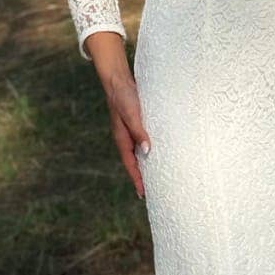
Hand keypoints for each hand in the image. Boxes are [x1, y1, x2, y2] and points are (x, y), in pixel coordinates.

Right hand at [102, 66, 151, 197]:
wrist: (118, 80)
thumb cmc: (124, 97)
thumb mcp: (132, 115)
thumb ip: (139, 132)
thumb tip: (147, 151)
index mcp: (122, 139)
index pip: (131, 165)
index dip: (137, 179)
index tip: (143, 194)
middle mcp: (126, 139)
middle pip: (135, 162)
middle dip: (142, 177)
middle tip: (151, 192)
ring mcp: (130, 132)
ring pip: (139, 153)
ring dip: (146, 164)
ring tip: (156, 177)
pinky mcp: (136, 124)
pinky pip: (142, 142)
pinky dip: (148, 151)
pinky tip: (156, 152)